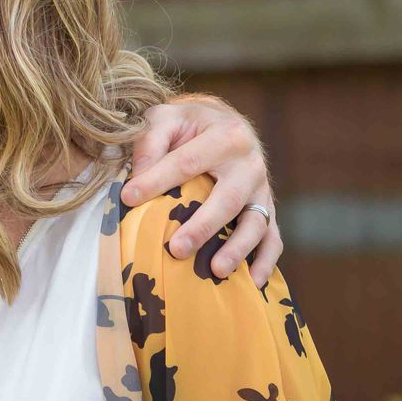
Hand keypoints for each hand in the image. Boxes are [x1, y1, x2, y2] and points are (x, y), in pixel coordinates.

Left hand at [122, 95, 279, 286]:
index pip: (186, 162)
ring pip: (256, 223)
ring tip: (216, 271)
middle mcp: (250, 164)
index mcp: (226, 136)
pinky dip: (266, 262)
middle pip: (228, 199)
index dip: (156, 181)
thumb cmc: (189, 124)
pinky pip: (273, 238)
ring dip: (237, 249)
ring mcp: (262, 189)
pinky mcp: (267, 208)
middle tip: (176, 250)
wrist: (226, 122)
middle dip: (203, 227)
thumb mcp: (166, 117)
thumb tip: (138, 177)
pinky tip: (252, 283)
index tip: (128, 199)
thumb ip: (151, 140)